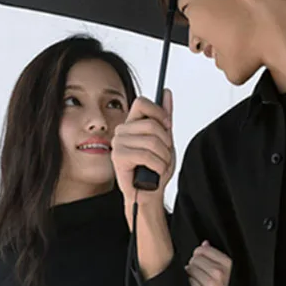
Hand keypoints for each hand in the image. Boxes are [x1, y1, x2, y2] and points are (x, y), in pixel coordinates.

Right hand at [111, 89, 174, 211]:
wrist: (149, 193)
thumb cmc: (154, 168)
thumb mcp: (165, 139)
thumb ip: (164, 116)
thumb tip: (166, 93)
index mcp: (132, 123)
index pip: (142, 102)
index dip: (158, 112)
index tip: (167, 125)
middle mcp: (122, 130)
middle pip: (151, 124)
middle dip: (165, 142)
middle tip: (164, 153)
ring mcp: (118, 143)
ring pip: (151, 141)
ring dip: (163, 157)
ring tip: (159, 165)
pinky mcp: (118, 157)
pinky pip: (146, 155)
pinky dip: (158, 166)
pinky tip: (155, 172)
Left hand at [186, 241, 232, 285]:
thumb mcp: (232, 272)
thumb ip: (219, 257)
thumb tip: (205, 244)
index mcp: (228, 265)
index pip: (205, 250)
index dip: (199, 253)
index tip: (199, 257)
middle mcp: (220, 273)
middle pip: (195, 259)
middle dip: (194, 263)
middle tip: (197, 269)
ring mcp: (211, 285)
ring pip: (191, 269)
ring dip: (191, 273)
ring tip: (196, 277)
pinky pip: (190, 282)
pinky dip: (190, 282)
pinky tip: (195, 285)